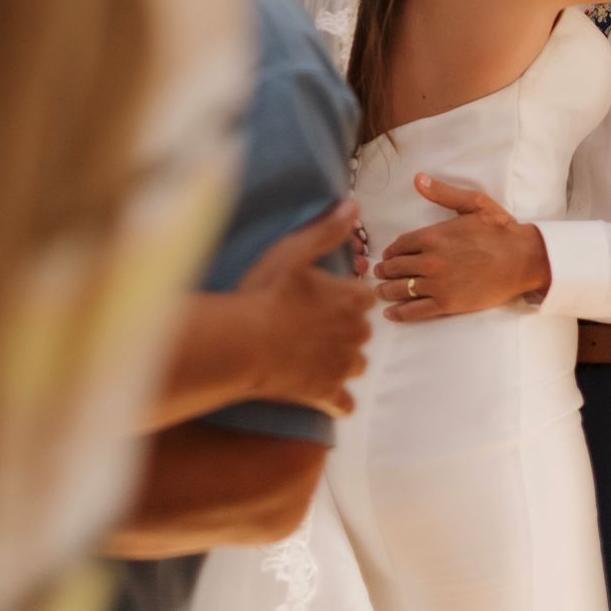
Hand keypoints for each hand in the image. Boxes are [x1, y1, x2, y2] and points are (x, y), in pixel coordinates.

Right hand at [237, 198, 372, 415]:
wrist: (244, 343)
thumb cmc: (266, 293)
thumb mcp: (295, 251)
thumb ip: (328, 231)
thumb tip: (354, 206)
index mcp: (352, 299)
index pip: (367, 296)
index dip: (349, 296)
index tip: (331, 296)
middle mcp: (356, 334)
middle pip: (363, 331)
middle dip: (346, 328)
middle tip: (317, 325)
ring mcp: (342, 366)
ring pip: (356, 364)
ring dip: (343, 360)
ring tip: (317, 355)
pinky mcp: (326, 393)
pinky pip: (344, 404)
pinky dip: (338, 400)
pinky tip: (325, 395)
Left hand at [373, 176, 550, 320]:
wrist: (522, 260)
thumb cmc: (500, 230)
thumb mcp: (473, 203)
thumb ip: (443, 193)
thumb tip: (418, 179)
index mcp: (433, 236)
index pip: (400, 245)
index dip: (391, 251)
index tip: (387, 255)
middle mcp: (430, 260)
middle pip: (396, 267)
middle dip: (384, 270)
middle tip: (378, 273)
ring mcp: (437, 284)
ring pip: (401, 289)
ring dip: (386, 290)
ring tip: (380, 291)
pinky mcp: (446, 303)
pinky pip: (415, 310)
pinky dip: (400, 312)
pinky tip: (391, 312)